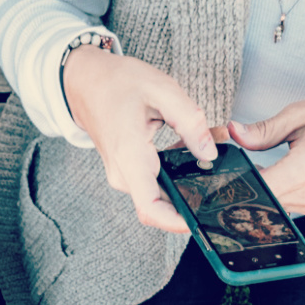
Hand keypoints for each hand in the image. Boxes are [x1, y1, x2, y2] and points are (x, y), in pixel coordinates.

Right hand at [61, 44, 217, 234]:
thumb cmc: (116, 82)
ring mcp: (124, 175)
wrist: (84, 82)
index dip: (176, 222)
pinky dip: (174, 170)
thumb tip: (209, 153)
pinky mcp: (128, 172)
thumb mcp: (161, 89)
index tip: (199, 222)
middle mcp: (123, 173)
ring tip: (207, 150)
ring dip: (185, 179)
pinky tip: (188, 148)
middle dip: (192, 192)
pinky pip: (154, 182)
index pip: (150, 208)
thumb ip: (190, 120)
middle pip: (161, 205)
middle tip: (219, 172)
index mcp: (129, 156)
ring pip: (160, 193)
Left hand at [230, 92, 304, 221]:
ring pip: (272, 206)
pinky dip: (277, 194)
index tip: (220, 175)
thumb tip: (234, 133)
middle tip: (236, 168)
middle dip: (245, 185)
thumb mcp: (301, 114)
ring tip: (261, 168)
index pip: (258, 188)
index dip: (235, 183)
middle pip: (262, 200)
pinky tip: (278, 177)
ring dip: (261, 190)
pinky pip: (286, 207)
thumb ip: (264, 130)